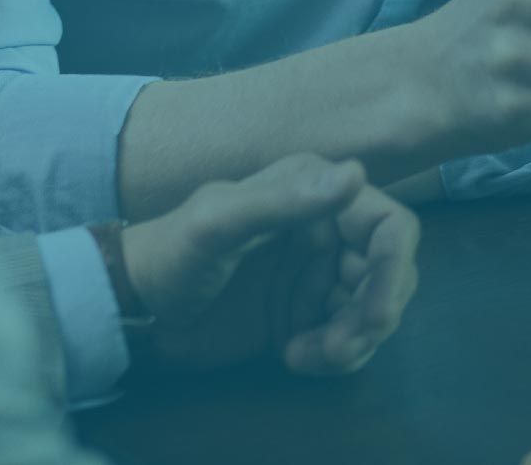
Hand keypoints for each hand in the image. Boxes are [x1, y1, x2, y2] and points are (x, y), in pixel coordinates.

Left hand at [108, 154, 419, 374]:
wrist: (136, 310)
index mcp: (312, 192)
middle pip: (390, 276)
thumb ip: (283, 200)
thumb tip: (356, 173)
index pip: (390, 226)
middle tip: (335, 349)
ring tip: (305, 356)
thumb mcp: (217, 222)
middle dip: (373, 316)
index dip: (394, 269)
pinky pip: (350, 338)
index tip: (372, 314)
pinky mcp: (307, 314)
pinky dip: (336, 356)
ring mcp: (319, 275)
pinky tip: (292, 357)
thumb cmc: (170, 254)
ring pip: (374, 310)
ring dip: (354, 341)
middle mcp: (327, 229)